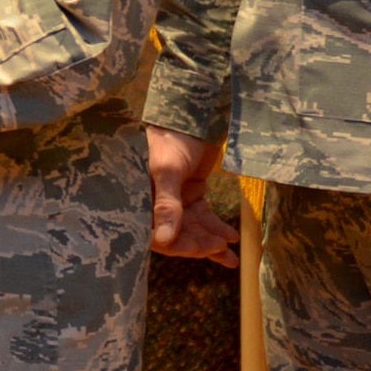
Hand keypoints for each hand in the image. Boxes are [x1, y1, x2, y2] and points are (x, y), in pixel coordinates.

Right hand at [147, 126, 240, 265]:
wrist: (190, 114)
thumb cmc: (170, 139)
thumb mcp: (167, 170)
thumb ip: (167, 204)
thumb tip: (164, 240)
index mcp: (139, 200)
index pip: (153, 233)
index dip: (175, 245)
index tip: (198, 248)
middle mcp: (155, 205)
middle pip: (176, 235)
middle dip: (199, 244)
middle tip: (220, 248)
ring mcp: (175, 201)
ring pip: (192, 230)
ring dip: (211, 242)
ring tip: (231, 255)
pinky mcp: (192, 196)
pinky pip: (204, 218)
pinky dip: (216, 228)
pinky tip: (231, 237)